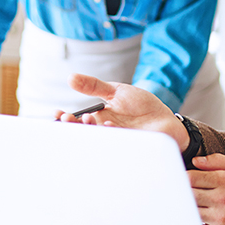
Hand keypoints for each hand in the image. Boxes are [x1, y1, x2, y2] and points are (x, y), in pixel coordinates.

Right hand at [64, 73, 188, 150]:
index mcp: (98, 118)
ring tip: (88, 118)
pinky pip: (115, 144)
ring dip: (89, 130)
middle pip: (82, 133)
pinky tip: (109, 126)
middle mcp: (103, 131)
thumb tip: (70, 77)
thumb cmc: (141, 105)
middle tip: (67, 118)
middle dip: (72, 126)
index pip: (76, 121)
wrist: (166, 120)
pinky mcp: (128, 147)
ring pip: (96, 140)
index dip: (64, 120)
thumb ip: (94, 86)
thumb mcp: (116, 91)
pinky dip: (109, 134)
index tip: (58, 114)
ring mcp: (115, 140)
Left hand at [189, 153, 224, 224]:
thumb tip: (195, 161)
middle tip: (184, 190)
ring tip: (193, 202)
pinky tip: (200, 216)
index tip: (184, 178)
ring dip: (189, 206)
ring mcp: (220, 218)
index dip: (184, 177)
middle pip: (189, 194)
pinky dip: (196, 222)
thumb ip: (217, 161)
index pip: (192, 177)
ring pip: (191, 210)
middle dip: (184, 191)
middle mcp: (222, 199)